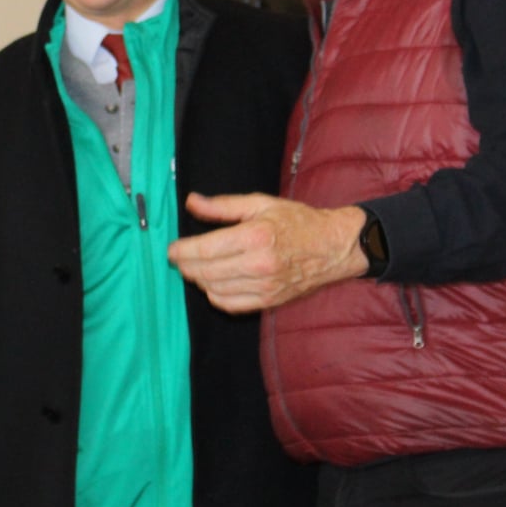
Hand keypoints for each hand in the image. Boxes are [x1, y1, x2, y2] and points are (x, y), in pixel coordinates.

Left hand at [167, 193, 368, 311]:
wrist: (333, 247)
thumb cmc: (298, 221)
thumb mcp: (260, 204)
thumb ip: (223, 206)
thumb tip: (192, 202)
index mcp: (255, 236)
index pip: (205, 249)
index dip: (181, 251)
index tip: (172, 249)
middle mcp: (258, 264)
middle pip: (205, 272)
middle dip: (186, 265)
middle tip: (181, 257)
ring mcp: (264, 287)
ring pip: (214, 290)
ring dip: (199, 280)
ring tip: (196, 267)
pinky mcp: (269, 301)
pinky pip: (230, 304)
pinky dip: (215, 295)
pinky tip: (214, 283)